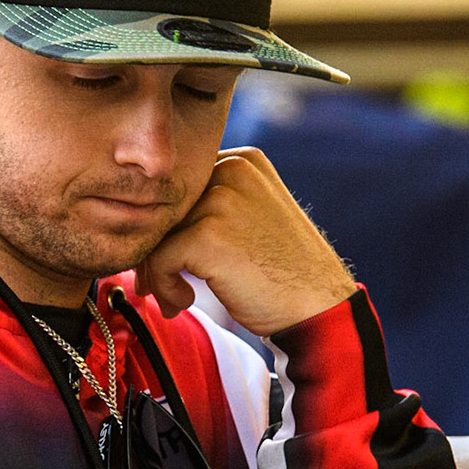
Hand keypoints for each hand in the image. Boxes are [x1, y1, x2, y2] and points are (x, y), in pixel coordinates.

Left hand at [135, 147, 353, 336]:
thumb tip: (150, 218)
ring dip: (158, 273)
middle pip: (165, 209)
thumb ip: (214, 206)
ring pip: (156, 234)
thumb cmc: (285, 272)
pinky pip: (159, 260)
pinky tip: (184, 302)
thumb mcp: (254, 217)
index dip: (169, 227)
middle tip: (163, 286)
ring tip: (176, 299)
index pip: (181, 189)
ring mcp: (219, 200)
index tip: (170, 263)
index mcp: (243, 161)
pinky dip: (164, 286)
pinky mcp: (207, 234)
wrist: (319, 308)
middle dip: (157, 250)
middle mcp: (231, 170)